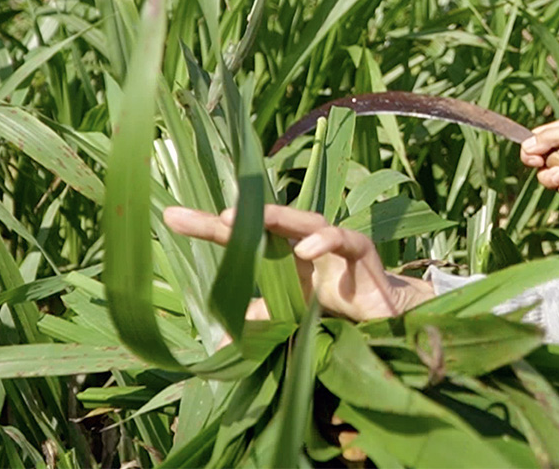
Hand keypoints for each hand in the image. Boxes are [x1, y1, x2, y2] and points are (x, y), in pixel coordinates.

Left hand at [162, 205, 434, 324]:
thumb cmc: (339, 313)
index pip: (244, 239)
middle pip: (270, 222)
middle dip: (236, 217)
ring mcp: (336, 245)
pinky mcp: (363, 253)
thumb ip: (261, 322)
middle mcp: (308, 244)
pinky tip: (306, 250)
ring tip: (244, 222)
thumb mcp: (292, 318)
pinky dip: (326, 240)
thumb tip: (220, 342)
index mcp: (286, 259)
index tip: (171, 217)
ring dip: (277, 219)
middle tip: (205, 216)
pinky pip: (345, 240)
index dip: (209, 228)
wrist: (387, 323)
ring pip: (307, 221)